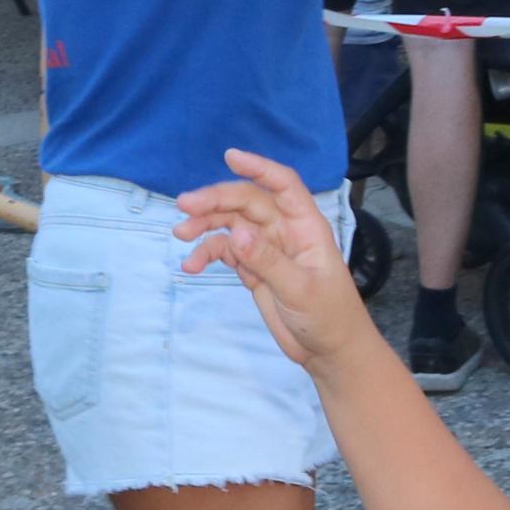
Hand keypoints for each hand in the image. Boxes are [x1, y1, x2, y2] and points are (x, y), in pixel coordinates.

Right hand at [175, 151, 376, 374]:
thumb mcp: (300, 290)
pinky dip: (207, 254)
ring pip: (231, 225)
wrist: (329, 352)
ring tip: (180, 235)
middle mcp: (284, 230)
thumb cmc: (329, 317)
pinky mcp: (253, 269)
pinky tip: (192, 265)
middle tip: (184, 207)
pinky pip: (226, 251)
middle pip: (247, 202)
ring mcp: (266, 249)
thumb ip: (267, 261)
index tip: (229, 156)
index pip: (283, 185)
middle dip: (215, 201)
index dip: (259, 167)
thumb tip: (236, 234)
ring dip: (205, 226)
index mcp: (305, 226)